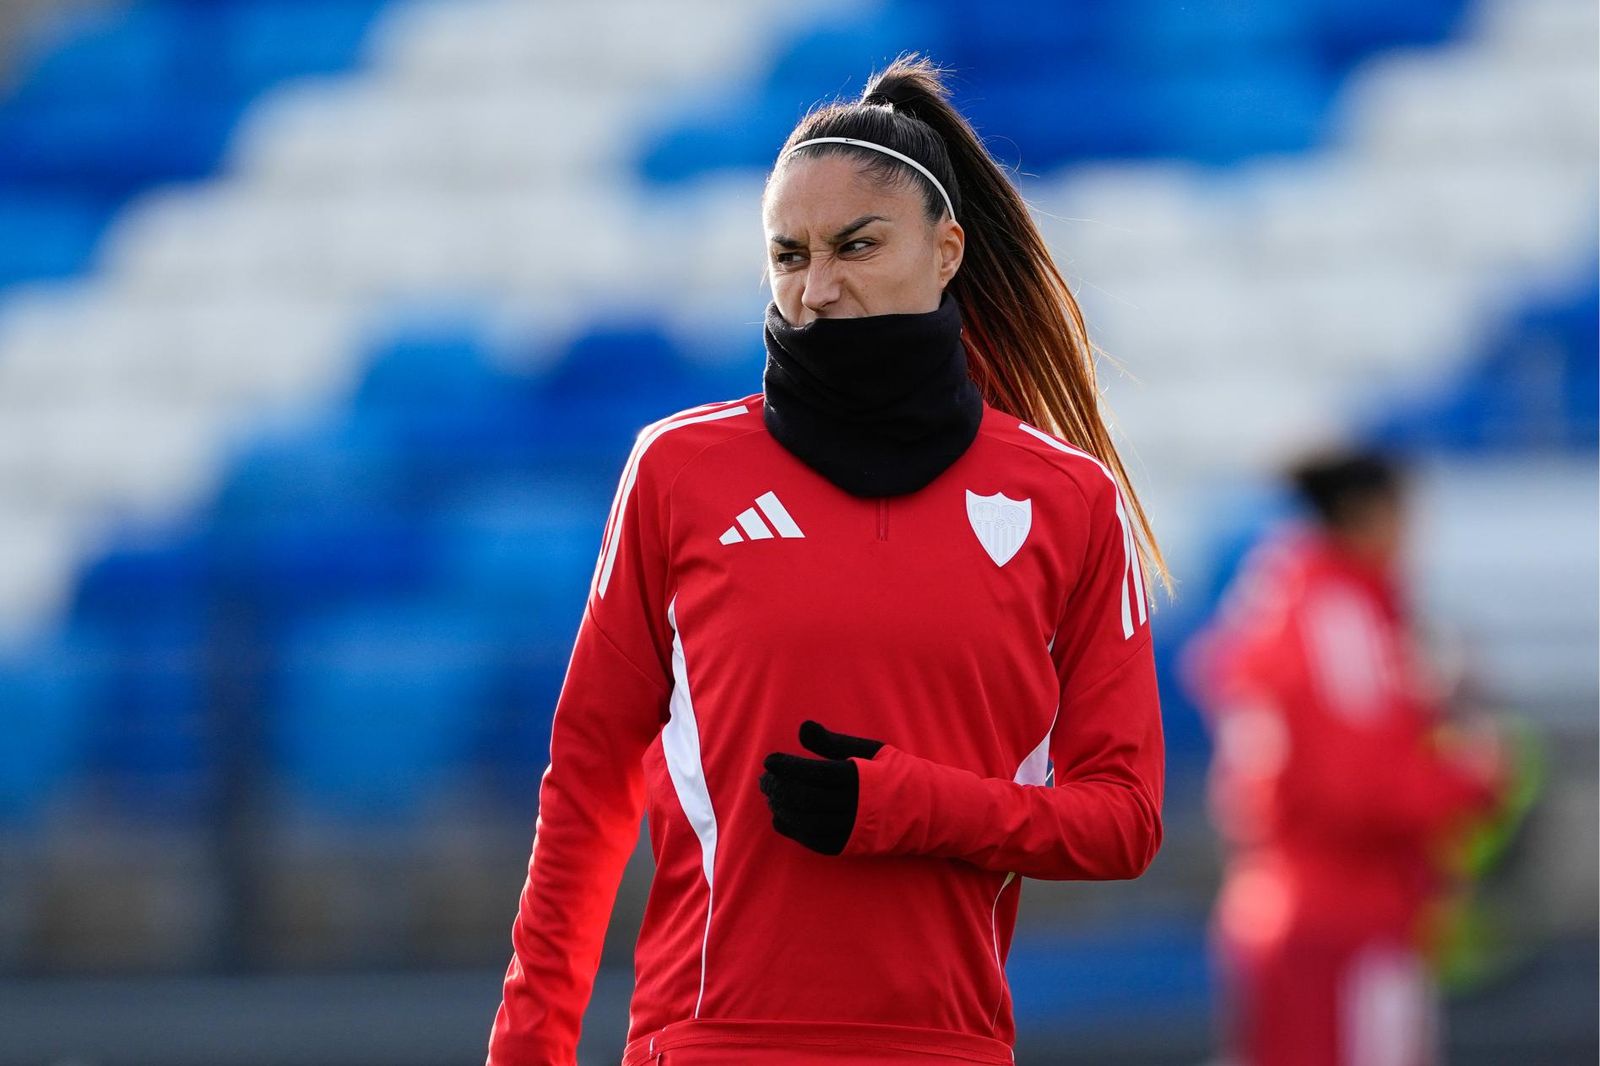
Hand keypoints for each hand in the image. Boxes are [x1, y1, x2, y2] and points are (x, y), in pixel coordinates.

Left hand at [758, 720, 885, 854]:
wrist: (926, 811)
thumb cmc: (894, 774)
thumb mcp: (870, 749)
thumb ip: (832, 742)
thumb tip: (802, 728)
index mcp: (858, 777)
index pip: (811, 772)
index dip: (786, 766)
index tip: (769, 760)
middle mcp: (853, 805)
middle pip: (803, 797)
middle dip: (778, 787)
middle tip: (765, 780)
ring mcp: (850, 829)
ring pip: (804, 821)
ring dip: (781, 808)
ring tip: (771, 797)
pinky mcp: (848, 846)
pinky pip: (812, 840)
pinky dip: (792, 829)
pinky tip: (781, 817)